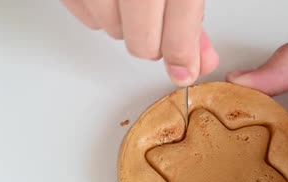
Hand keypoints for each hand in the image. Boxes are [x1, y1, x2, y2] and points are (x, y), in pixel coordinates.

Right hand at [60, 0, 217, 85]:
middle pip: (143, 43)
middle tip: (158, 24)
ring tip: (132, 2)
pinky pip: (86, 18)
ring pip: (112, 32)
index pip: (180, 28)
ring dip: (125, 26)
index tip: (185, 69)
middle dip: (154, 42)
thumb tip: (201, 60)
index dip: (184, 55)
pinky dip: (99, 14)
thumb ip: (191, 19)